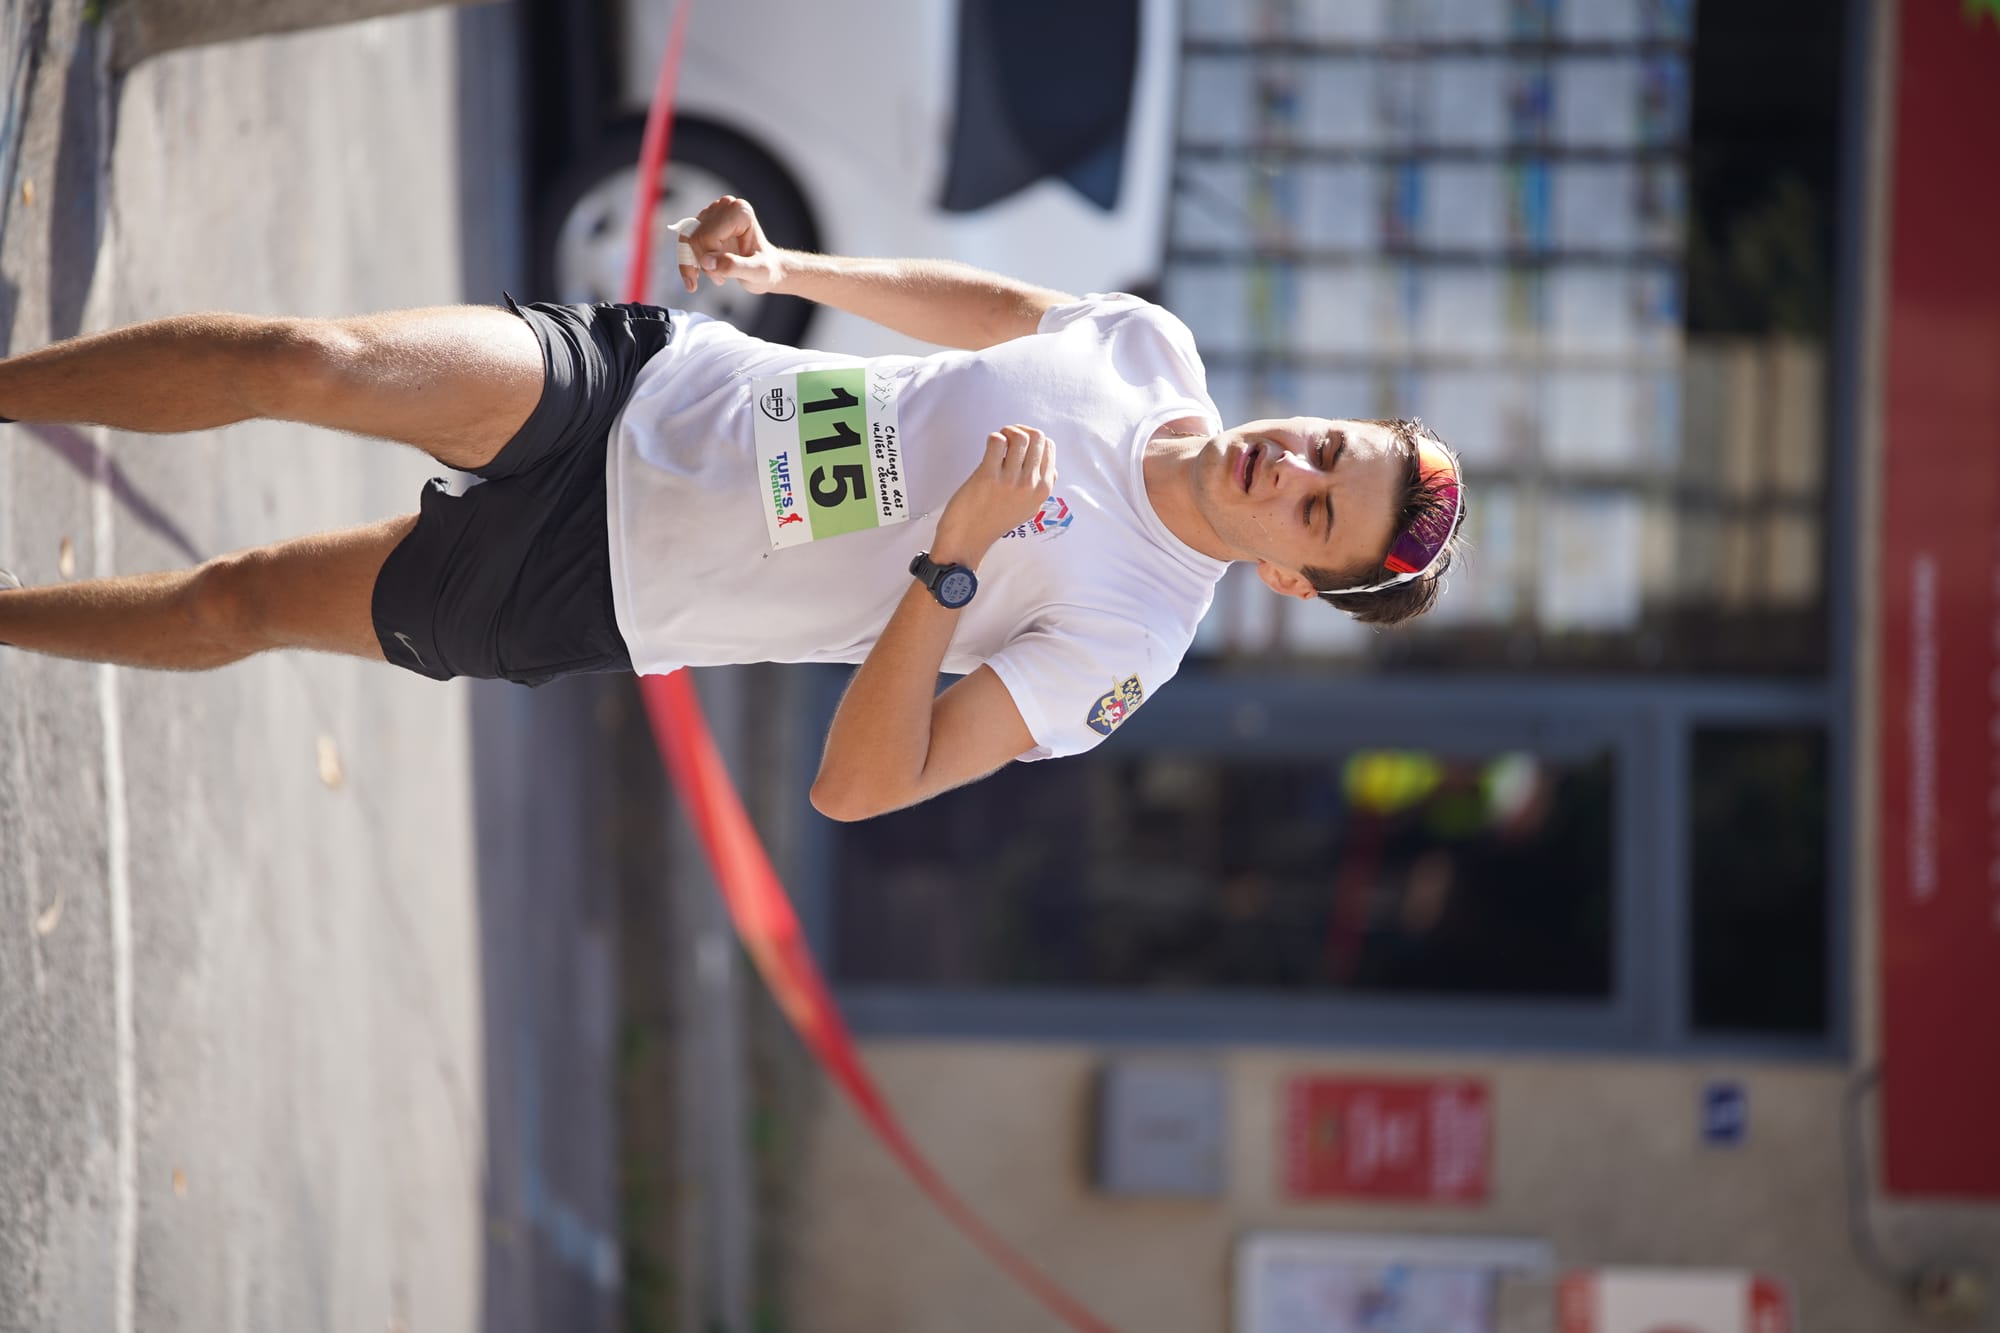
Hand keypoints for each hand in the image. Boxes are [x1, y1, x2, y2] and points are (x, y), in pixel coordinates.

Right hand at [676, 195, 788, 294]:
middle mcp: (725, 206)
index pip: (709, 235)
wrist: (765, 269)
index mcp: (740, 212)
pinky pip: (684, 241)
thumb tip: (707, 262)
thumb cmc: (766, 270)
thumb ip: (734, 267)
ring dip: (691, 263)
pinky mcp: (703, 222)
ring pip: (687, 238)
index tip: (721, 279)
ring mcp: (712, 212)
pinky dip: (686, 261)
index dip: (710, 259)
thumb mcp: (757, 273)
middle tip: (718, 279)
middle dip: (702, 263)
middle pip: (696, 236)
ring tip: (705, 280)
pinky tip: (692, 279)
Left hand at [933, 425, 1056, 565]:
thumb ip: (1041, 485)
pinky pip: (997, 442)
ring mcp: (1010, 482)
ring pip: (1019, 436)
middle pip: (1036, 437)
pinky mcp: (988, 477)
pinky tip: (989, 449)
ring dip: (1007, 432)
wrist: (968, 539)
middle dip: (1020, 430)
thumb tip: (1048, 459)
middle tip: (1007, 438)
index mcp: (1043, 490)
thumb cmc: (994, 520)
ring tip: (998, 441)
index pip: (1049, 447)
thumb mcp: (1029, 507)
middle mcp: (1030, 485)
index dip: (1033, 438)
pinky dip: (993, 438)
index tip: (1019, 442)